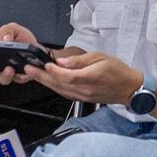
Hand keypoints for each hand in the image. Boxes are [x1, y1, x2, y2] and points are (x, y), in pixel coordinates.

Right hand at [0, 22, 43, 85]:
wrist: (39, 49)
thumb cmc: (24, 40)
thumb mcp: (15, 29)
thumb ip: (8, 29)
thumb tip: (5, 38)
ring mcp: (8, 72)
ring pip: (1, 79)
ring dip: (4, 74)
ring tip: (9, 68)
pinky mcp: (20, 77)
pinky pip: (18, 79)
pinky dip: (21, 75)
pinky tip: (24, 71)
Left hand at [26, 50, 141, 106]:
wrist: (129, 88)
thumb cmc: (117, 71)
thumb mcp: (100, 57)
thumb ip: (79, 61)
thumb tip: (62, 62)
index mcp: (91, 78)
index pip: (67, 77)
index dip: (54, 72)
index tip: (44, 64)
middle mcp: (85, 90)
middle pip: (59, 85)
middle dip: (41, 77)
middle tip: (28, 69)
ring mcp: (83, 97)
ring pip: (59, 90)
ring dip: (45, 82)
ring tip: (33, 74)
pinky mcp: (82, 99)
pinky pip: (64, 93)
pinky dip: (54, 87)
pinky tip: (47, 81)